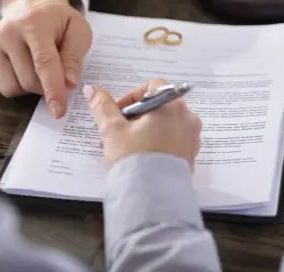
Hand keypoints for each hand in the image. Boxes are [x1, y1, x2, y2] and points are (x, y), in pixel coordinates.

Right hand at [0, 0, 91, 117]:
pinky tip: (26, 70)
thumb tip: (69, 84)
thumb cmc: (60, 20)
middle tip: (59, 73)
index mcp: (35, 23)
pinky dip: (17, 85)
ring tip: (40, 68)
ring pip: (12, 87)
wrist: (32, 5)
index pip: (45, 64)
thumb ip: (75, 57)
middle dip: (48, 87)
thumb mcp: (78, 30)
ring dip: (31, 87)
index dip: (53, 90)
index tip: (59, 111)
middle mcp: (9, 33)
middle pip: (29, 81)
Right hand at [84, 79, 201, 169]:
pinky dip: (158, 141)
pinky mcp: (191, 154)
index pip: (152, 86)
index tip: (119, 113)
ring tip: (125, 147)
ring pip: (165, 123)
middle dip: (135, 116)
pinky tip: (141, 156)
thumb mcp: (113, 130)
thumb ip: (102, 106)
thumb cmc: (134, 157)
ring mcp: (192, 136)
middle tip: (118, 133)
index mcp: (172, 105)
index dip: (132, 96)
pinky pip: (173, 139)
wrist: (153, 198)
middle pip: (158, 106)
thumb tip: (91, 88)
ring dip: (144, 129)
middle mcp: (188, 117)